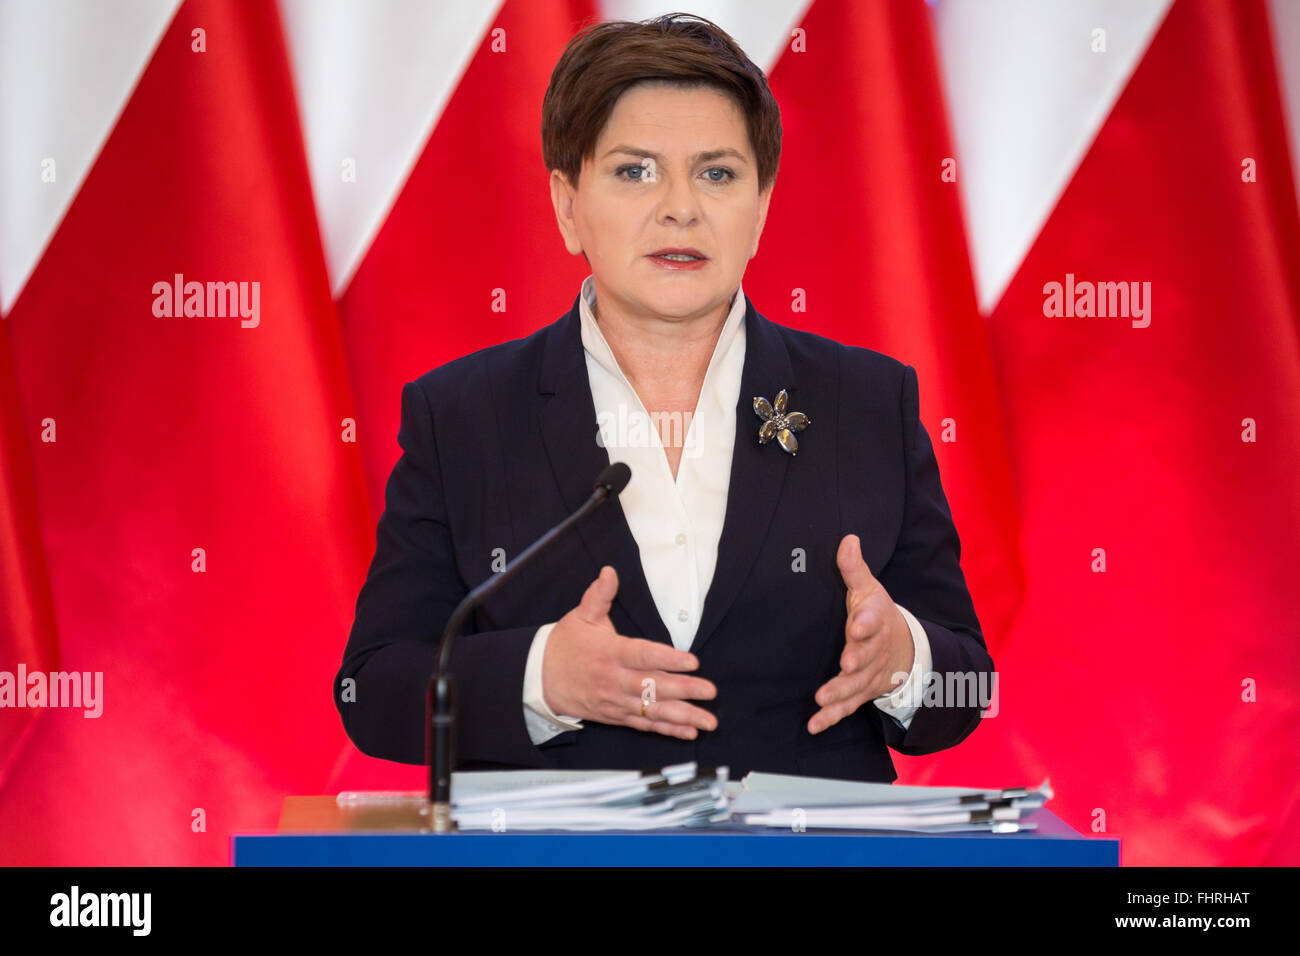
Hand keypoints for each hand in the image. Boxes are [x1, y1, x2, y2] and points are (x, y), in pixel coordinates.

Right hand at [543, 565, 717, 738]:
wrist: (538, 678)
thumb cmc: (564, 645)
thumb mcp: (581, 616)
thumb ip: (599, 595)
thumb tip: (609, 572)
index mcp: (611, 652)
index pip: (643, 656)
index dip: (669, 660)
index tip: (692, 662)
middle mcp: (615, 680)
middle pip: (653, 686)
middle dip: (684, 691)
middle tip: (709, 691)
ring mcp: (616, 701)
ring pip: (652, 711)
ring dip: (682, 717)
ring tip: (706, 722)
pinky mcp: (615, 716)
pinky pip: (643, 725)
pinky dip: (666, 730)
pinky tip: (687, 733)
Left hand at [808, 534, 913, 733]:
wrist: (904, 649)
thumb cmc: (876, 614)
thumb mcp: (868, 589)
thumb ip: (854, 568)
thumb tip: (848, 539)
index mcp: (875, 621)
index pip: (871, 621)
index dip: (864, 624)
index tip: (855, 627)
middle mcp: (873, 651)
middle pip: (866, 656)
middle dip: (856, 660)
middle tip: (845, 664)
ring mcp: (868, 675)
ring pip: (855, 685)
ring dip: (840, 692)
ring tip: (822, 698)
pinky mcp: (859, 693)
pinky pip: (846, 707)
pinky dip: (831, 717)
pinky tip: (814, 725)